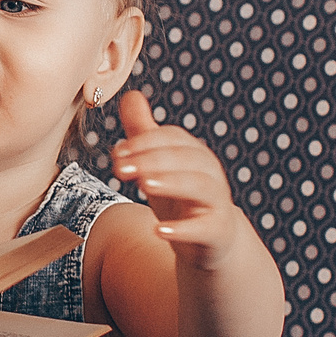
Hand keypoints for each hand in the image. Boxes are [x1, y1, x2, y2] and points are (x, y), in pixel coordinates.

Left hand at [109, 89, 238, 258]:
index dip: (144, 142)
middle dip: (152, 159)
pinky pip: (205, 228)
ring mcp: (217, 202)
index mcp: (194, 153)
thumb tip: (130, 95)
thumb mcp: (160, 166)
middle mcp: (209, 173)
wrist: (210, 241)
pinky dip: (183, 229)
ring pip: (201, 186)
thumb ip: (144, 134)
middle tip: (121, 169)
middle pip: (186, 158)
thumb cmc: (180, 198)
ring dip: (172, 183)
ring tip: (144, 186)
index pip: (172, 138)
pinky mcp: (218, 231)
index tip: (116, 153)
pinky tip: (159, 231)